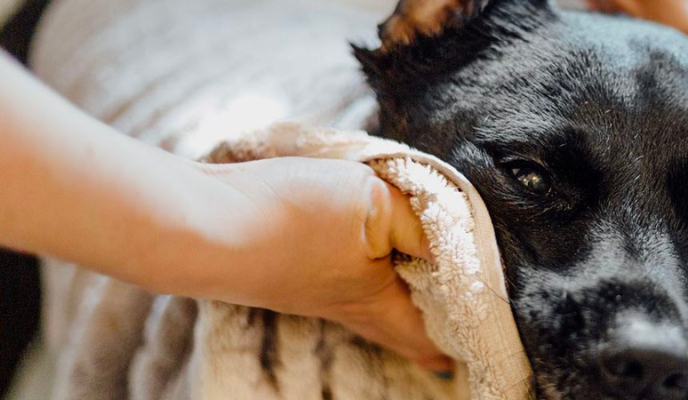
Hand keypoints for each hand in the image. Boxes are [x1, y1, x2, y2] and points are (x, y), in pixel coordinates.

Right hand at [194, 157, 450, 371]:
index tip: (473, 348)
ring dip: (392, 295)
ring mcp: (309, 287)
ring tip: (413, 291)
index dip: (456, 341)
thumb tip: (461, 232)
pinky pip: (335, 272)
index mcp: (378, 302)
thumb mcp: (374, 205)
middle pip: (396, 327)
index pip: (428, 336)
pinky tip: (354, 248)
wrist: (196, 223)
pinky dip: (357, 264)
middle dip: (425, 328)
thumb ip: (422, 221)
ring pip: (365, 300)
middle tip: (448, 335)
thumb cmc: (289, 218)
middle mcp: (345, 304)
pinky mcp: (283, 263)